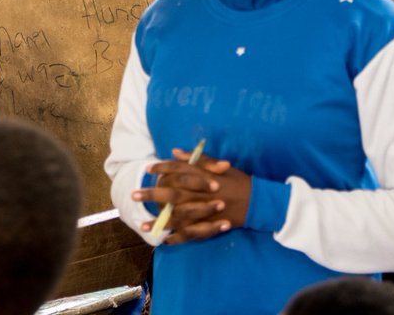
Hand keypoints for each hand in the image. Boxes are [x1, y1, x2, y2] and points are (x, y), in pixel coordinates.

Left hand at [131, 147, 251, 244]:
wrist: (259, 201)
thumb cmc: (237, 180)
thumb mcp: (218, 165)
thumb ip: (196, 159)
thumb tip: (174, 152)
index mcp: (204, 175)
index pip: (179, 169)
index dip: (162, 168)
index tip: (147, 169)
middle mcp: (203, 192)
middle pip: (173, 193)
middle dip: (152, 194)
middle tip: (134, 195)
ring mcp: (207, 210)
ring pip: (179, 216)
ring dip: (160, 221)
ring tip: (143, 225)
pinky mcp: (211, 224)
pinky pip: (192, 233)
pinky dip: (179, 238)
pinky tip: (165, 240)